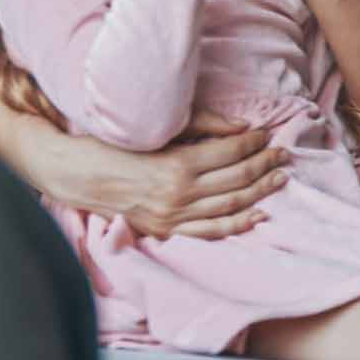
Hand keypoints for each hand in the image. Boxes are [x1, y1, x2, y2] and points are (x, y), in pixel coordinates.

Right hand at [64, 117, 293, 238]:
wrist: (76, 176)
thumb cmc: (113, 146)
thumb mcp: (156, 130)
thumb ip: (201, 127)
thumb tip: (241, 127)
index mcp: (177, 165)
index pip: (230, 153)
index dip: (253, 143)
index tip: (266, 133)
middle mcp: (179, 195)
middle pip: (237, 180)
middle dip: (265, 165)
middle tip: (283, 154)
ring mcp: (174, 217)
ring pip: (230, 206)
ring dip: (260, 192)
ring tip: (279, 179)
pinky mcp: (166, 231)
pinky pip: (210, 232)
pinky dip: (238, 225)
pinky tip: (259, 215)